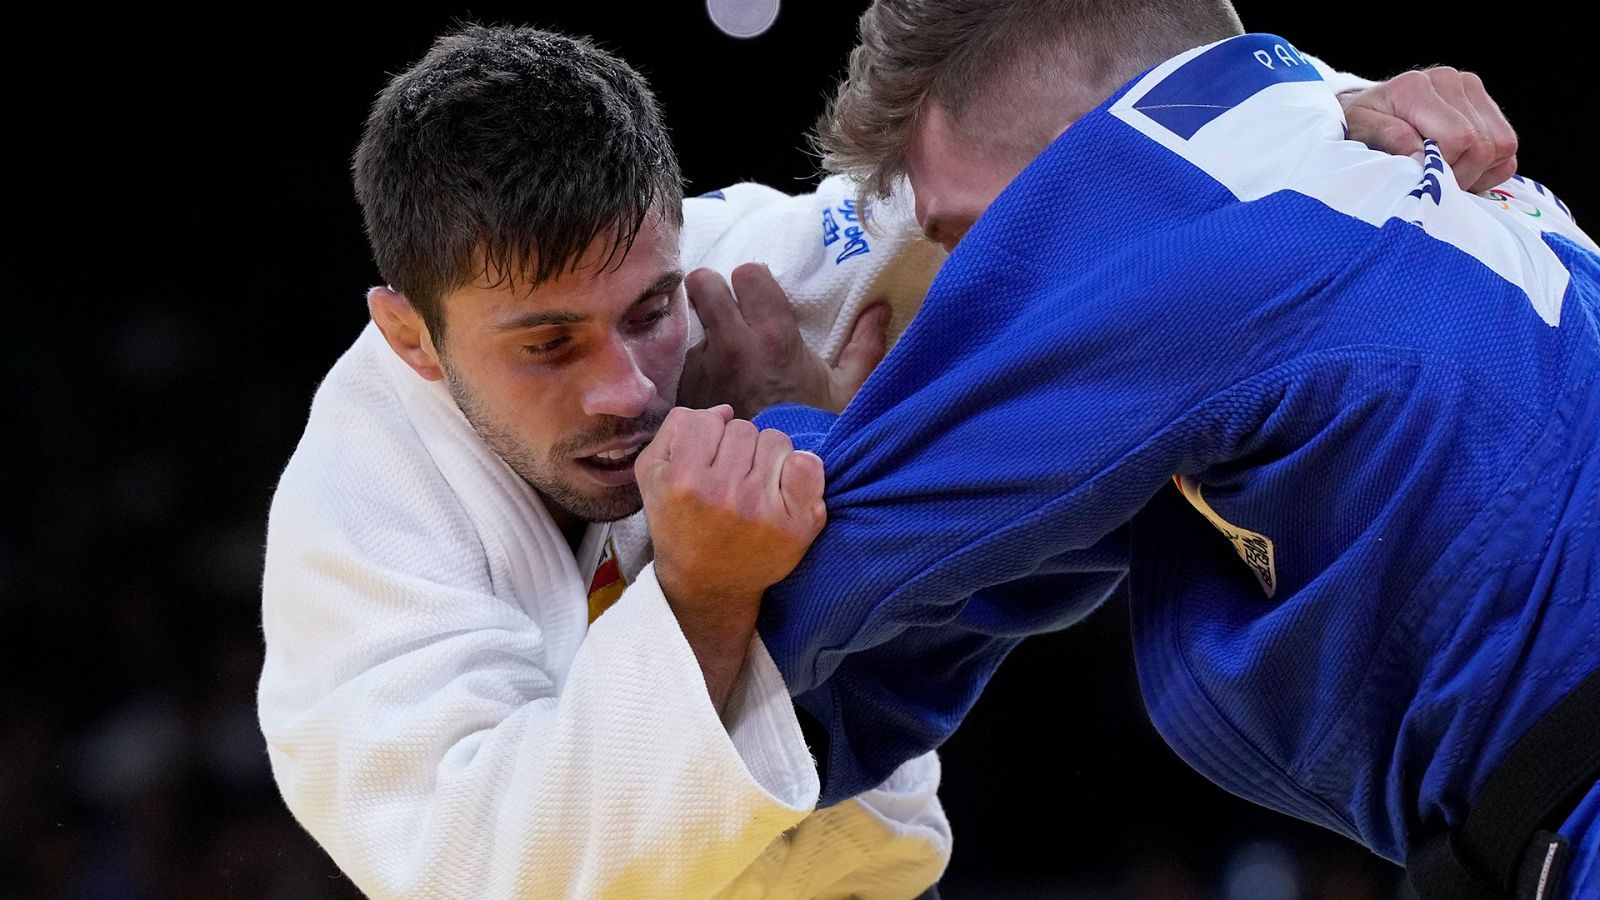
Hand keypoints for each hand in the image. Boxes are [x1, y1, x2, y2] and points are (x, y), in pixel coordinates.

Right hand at [635, 404, 827, 711]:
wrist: (708, 585)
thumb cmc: (679, 524)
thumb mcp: (652, 474)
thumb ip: (677, 428)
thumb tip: (724, 410)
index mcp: (683, 479)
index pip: (708, 420)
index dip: (707, 436)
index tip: (705, 462)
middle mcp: (723, 494)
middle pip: (744, 428)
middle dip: (737, 448)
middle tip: (730, 479)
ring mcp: (763, 510)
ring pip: (775, 440)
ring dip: (766, 456)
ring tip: (753, 484)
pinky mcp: (796, 525)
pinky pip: (809, 464)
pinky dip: (799, 468)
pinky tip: (782, 488)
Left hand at [678, 262, 889, 417]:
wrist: (774, 482)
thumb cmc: (816, 431)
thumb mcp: (848, 390)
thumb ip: (864, 345)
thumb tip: (880, 308)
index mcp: (773, 338)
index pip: (747, 274)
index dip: (752, 282)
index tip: (758, 296)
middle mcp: (732, 347)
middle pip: (702, 284)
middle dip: (711, 290)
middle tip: (725, 307)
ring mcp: (703, 369)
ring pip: (694, 330)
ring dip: (709, 340)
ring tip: (729, 365)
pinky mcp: (684, 392)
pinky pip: (686, 365)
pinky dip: (700, 371)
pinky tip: (719, 389)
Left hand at [1340, 67, 1517, 191]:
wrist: (1370, 112)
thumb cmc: (1361, 125)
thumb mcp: (1359, 131)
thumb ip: (1387, 137)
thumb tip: (1420, 154)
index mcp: (1417, 87)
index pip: (1458, 137)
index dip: (1444, 168)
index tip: (1420, 178)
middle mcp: (1451, 80)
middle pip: (1483, 145)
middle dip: (1460, 175)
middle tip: (1432, 183)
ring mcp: (1473, 90)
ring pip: (1503, 146)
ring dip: (1476, 172)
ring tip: (1443, 175)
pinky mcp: (1486, 106)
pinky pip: (1508, 150)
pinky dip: (1487, 169)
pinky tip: (1458, 169)